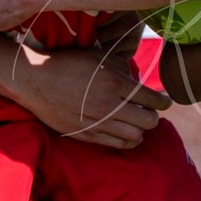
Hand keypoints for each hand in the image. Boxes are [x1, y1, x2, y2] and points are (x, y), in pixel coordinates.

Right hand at [14, 46, 170, 148]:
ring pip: (135, 136)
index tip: (164, 100)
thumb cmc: (68, 64)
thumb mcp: (98, 57)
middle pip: (148, 121)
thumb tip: (138, 80)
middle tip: (151, 111)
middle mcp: (109, 105)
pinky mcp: (87, 134)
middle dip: (154, 116)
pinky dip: (129, 141)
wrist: (36, 81)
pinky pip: (117, 144)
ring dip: (142, 130)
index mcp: (114, 83)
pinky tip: (129, 133)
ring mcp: (98, 122)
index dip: (164, 101)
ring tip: (139, 123)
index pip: (152, 99)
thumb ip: (122, 67)